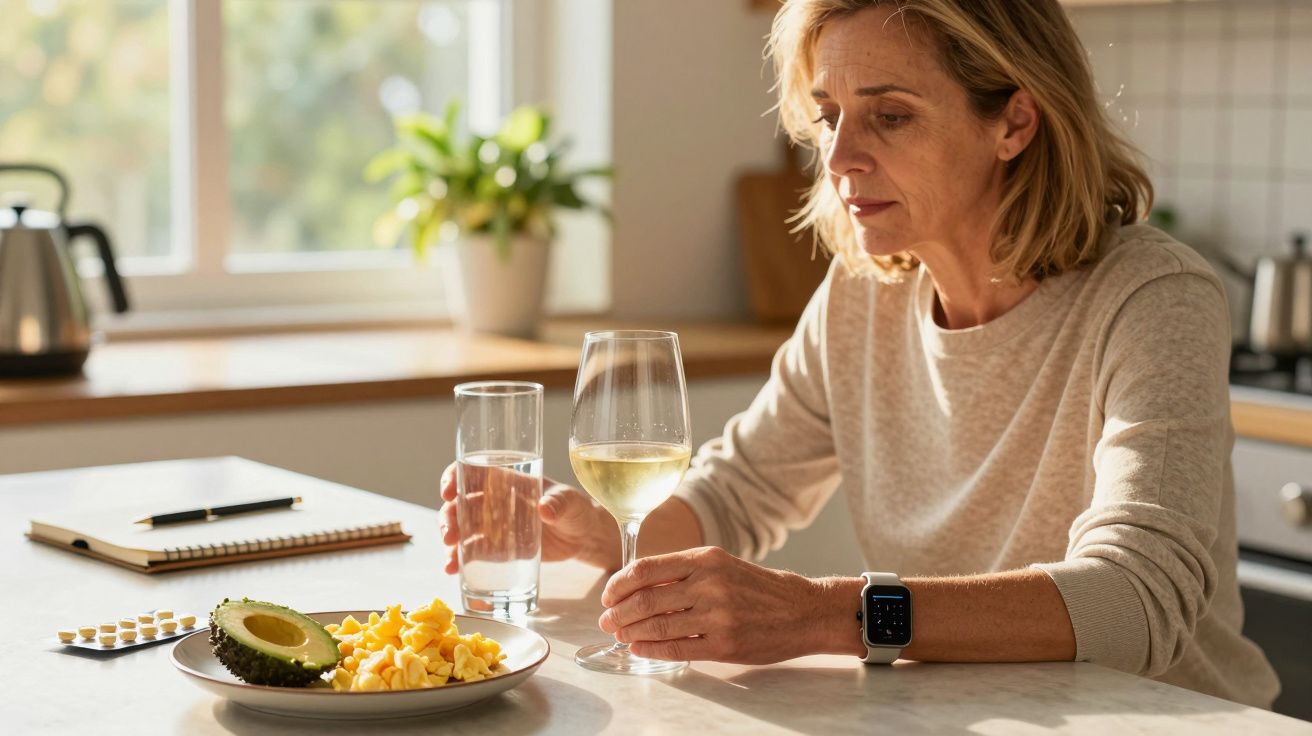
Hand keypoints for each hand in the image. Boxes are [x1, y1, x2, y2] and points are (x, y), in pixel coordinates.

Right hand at [439, 462, 619, 573]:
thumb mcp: (571, 503)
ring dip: (450, 541)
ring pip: (461, 527)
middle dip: (448, 517)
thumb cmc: (577, 509)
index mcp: (509, 480)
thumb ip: (559, 503)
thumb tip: (545, 508)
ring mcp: (494, 524)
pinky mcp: (498, 547)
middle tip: (449, 536)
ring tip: (450, 560)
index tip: (448, 492)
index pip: (473, 471)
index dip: (454, 477)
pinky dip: (459, 559)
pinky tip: (452, 569)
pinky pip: (472, 550)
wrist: (583, 537)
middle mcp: (495, 500)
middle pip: (460, 502)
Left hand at [597, 546, 862, 663]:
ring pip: (657, 626)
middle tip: (606, 620)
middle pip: (645, 599)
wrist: (804, 610)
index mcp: (705, 559)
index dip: (619, 584)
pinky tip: (640, 650)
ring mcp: (717, 615)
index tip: (608, 595)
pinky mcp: (724, 644)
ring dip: (631, 633)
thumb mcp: (722, 566)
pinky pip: (677, 648)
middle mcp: (708, 584)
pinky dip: (652, 650)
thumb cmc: (759, 588)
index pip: (646, 569)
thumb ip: (684, 572)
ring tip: (621, 636)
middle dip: (618, 613)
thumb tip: (639, 587)